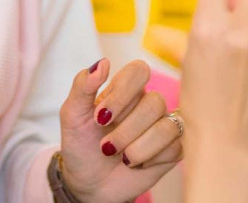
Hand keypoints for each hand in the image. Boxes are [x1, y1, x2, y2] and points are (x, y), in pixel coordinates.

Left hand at [57, 58, 181, 202]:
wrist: (88, 184)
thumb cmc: (81, 145)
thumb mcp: (72, 115)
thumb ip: (82, 85)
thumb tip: (103, 62)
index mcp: (124, 90)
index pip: (139, 71)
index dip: (122, 94)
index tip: (100, 117)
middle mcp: (146, 104)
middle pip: (155, 101)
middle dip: (126, 130)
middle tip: (106, 146)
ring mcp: (161, 126)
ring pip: (166, 126)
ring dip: (138, 147)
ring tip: (121, 157)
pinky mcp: (172, 150)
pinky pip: (175, 148)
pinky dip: (150, 160)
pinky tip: (136, 164)